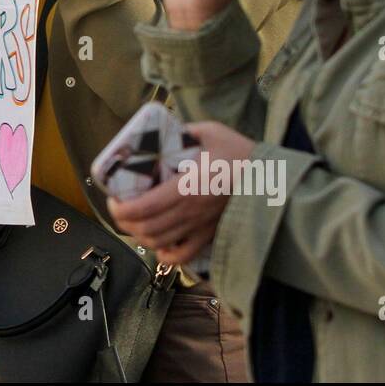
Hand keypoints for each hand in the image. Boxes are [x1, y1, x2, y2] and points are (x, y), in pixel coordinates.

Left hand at [107, 121, 256, 266]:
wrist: (272, 178)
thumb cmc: (240, 153)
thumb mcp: (210, 132)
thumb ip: (183, 131)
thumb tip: (159, 130)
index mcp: (187, 188)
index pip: (143, 208)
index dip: (120, 208)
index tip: (112, 198)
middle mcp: (190, 213)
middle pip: (146, 229)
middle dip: (124, 222)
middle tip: (118, 206)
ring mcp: (200, 227)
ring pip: (159, 244)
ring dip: (139, 236)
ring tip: (132, 222)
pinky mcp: (209, 235)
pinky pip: (182, 256)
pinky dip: (164, 254)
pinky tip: (157, 243)